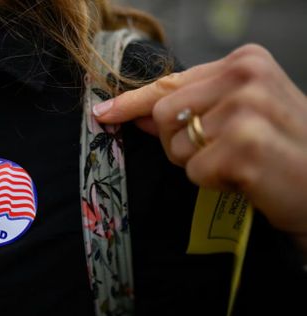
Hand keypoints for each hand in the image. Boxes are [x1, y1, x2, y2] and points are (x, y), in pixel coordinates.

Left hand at [94, 44, 306, 250]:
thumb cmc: (283, 147)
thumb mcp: (240, 115)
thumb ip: (192, 107)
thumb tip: (138, 113)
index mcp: (244, 62)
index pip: (170, 81)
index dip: (133, 100)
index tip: (104, 111)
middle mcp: (245, 77)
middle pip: (163, 114)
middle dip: (180, 142)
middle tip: (219, 150)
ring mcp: (246, 110)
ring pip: (175, 146)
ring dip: (199, 163)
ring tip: (237, 162)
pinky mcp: (245, 147)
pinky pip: (195, 172)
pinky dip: (214, 182)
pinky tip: (247, 177)